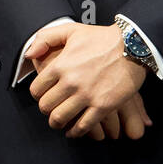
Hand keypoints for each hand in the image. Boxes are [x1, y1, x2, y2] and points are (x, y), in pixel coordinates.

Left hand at [26, 22, 147, 135]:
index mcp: (60, 65)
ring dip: (57, 123)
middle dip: (46, 110)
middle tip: (51, 109)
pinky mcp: (103, 106)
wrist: (132, 46)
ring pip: (60, 118)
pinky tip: (74, 131)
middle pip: (46, 106)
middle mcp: (71, 82)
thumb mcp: (71, 30)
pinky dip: (75, 132)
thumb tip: (30, 55)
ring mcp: (87, 95)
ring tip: (59, 122)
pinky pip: (83, 126)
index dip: (37, 95)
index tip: (43, 96)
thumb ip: (45, 38)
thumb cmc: (102, 38)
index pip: (37, 89)